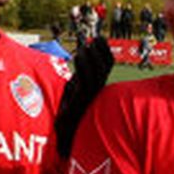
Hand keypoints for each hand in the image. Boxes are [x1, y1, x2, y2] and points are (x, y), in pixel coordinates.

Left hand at [54, 37, 113, 157]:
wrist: (65, 135)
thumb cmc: (69, 112)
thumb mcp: (74, 90)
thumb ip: (79, 76)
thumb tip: (80, 60)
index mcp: (97, 86)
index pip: (108, 66)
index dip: (105, 51)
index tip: (99, 38)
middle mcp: (97, 90)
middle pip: (105, 67)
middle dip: (100, 51)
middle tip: (92, 40)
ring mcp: (90, 97)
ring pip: (96, 73)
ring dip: (90, 58)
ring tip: (83, 48)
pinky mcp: (81, 103)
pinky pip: (86, 83)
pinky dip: (83, 68)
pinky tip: (79, 58)